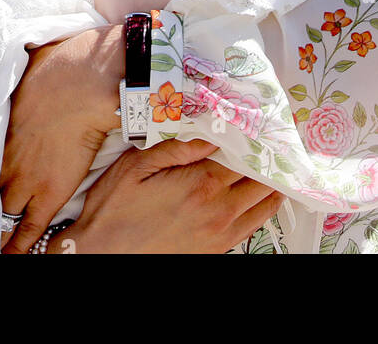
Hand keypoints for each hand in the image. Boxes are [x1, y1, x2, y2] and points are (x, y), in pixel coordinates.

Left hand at [0, 23, 122, 253]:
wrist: (85, 82)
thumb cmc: (60, 64)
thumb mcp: (26, 60)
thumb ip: (18, 66)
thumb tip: (17, 48)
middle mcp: (3, 158)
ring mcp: (24, 179)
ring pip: (1, 215)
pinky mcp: (49, 193)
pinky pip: (28, 230)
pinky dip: (18, 247)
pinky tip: (9, 256)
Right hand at [47, 139, 284, 254]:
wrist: (100, 257)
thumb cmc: (112, 210)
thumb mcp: (136, 167)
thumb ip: (177, 147)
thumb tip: (211, 131)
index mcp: (200, 184)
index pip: (244, 153)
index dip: (255, 135)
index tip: (265, 120)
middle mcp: (218, 210)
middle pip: (261, 178)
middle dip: (269, 155)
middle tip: (277, 137)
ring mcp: (220, 234)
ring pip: (264, 203)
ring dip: (272, 181)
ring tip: (277, 161)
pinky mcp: (216, 251)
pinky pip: (253, 227)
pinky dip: (263, 207)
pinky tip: (263, 193)